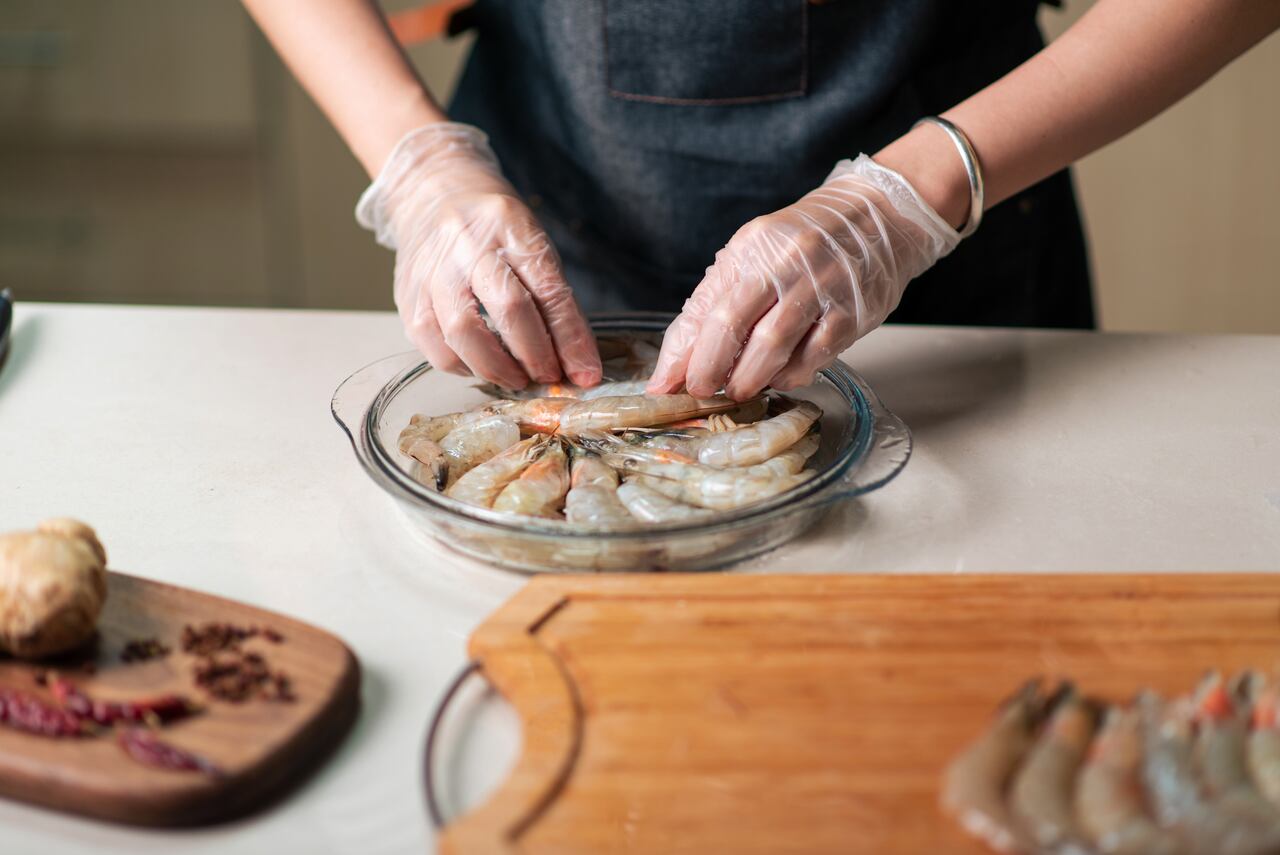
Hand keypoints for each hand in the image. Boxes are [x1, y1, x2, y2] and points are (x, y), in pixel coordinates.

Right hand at [357, 123, 600, 388]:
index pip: (549, 289)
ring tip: (517, 378)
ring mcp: (433, 270)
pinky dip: (460, 365)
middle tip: (550, 377)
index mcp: (511, 227)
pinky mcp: (407, 293)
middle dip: (536, 355)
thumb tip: (575, 363)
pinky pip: (431, 343)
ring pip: (463, 331)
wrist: (433, 191)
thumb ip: (552, 299)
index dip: (571, 338)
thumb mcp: (531, 243)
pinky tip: (479, 366)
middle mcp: (468, 245)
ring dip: (496, 368)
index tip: (586, 373)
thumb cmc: (492, 227)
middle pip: (508, 308)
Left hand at [646, 154, 960, 400]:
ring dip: (749, 379)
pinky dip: (791, 375)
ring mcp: (822, 288)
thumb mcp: (753, 255)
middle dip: (710, 369)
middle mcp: (785, 264)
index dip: (682, 353)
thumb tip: (677, 360)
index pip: (706, 308)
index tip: (665, 384)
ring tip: (738, 390)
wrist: (879, 216)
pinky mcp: (852, 312)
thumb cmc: (806, 242)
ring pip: (773, 345)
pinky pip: (815, 355)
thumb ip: (714, 302)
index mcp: (752, 248)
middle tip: (702, 392)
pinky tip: (780, 378)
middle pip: (733, 326)